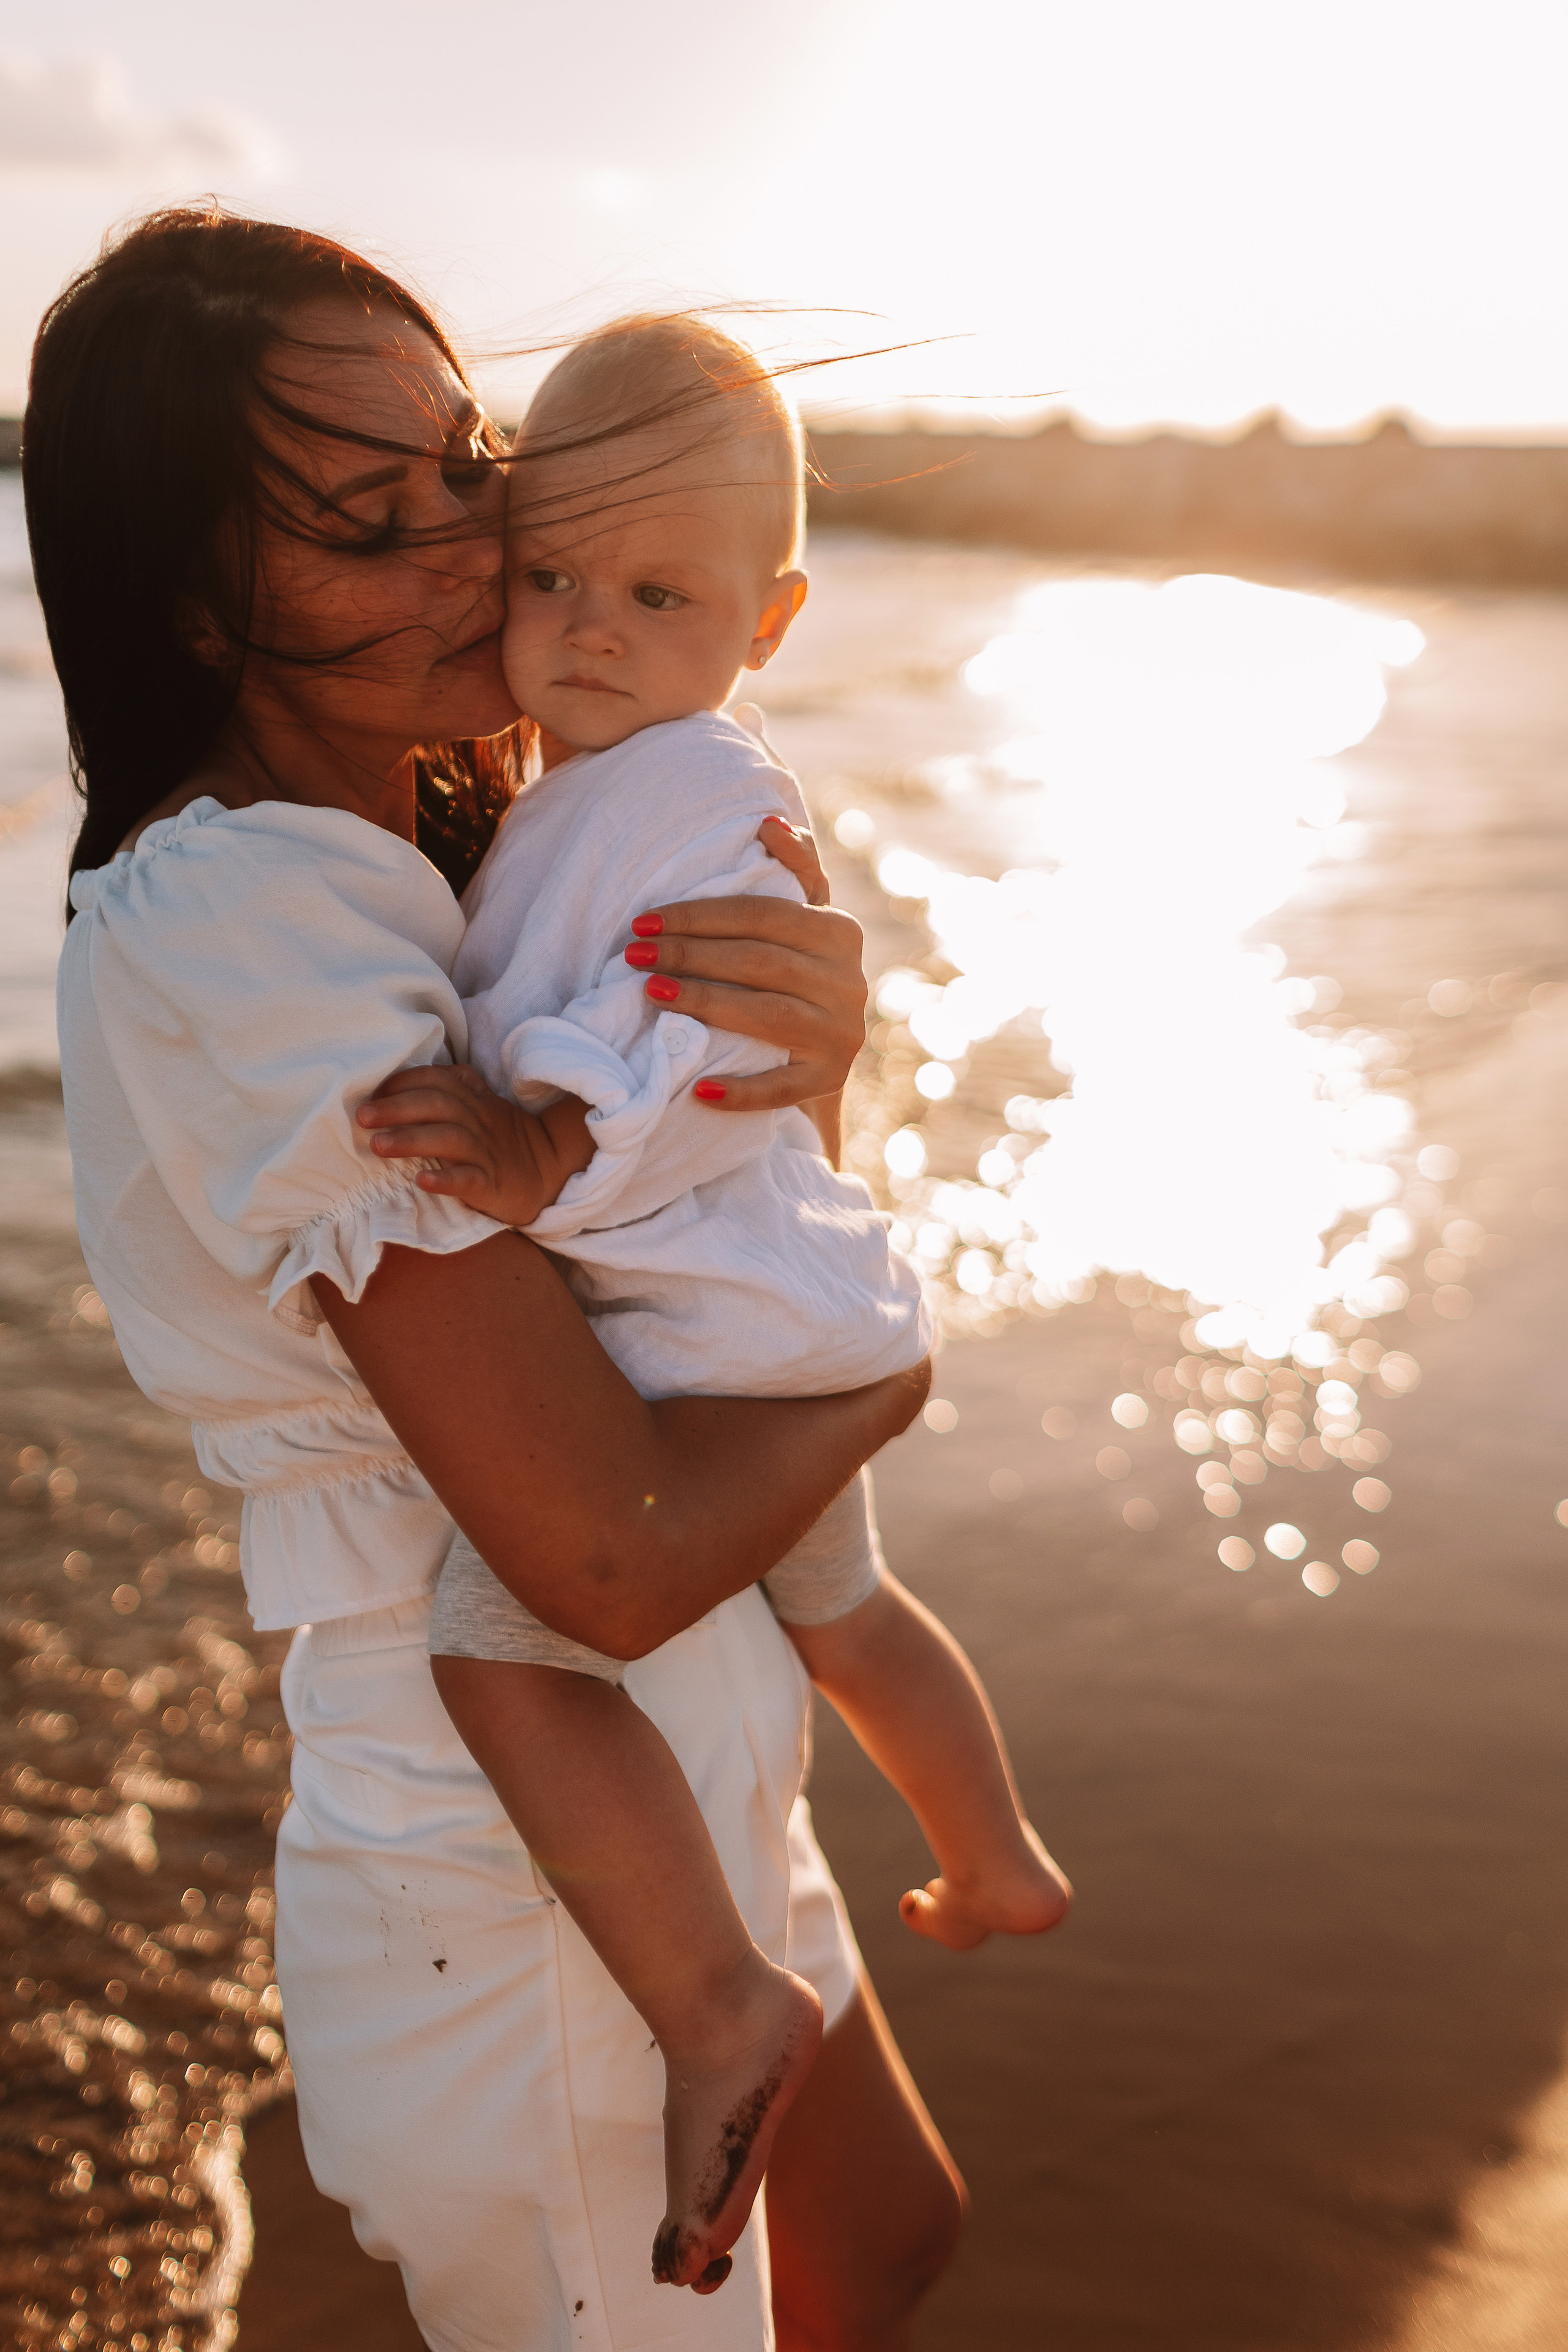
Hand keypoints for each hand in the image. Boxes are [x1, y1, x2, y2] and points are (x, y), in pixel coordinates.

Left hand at [355, 1064, 594, 1226]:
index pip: (436, 1081)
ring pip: (450, 1139)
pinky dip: (445, 1179)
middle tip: (362, 1116)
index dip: (403, 1083)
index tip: (372, 1093)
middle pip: (438, 1105)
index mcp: (474, 1100)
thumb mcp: (482, 1104)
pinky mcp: (493, 1184)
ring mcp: (487, 1152)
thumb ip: (451, 1088)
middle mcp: (479, 1122)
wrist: (549, 1171)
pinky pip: (470, 1180)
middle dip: (397, 1107)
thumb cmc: (502, 1139)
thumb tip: (402, 1080)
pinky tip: (422, 1181)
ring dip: (411, 1140)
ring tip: (378, 1145)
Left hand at [618, 818, 865, 1117]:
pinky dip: (740, 1090)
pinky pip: (781, 1088)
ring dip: (705, 1004)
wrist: (826, 1046)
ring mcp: (841, 1034)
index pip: (763, 915)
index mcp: (839, 933)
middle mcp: (848, 982)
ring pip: (768, 1016)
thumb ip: (796, 867)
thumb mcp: (807, 915)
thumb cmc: (801, 967)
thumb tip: (768, 823)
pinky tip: (699, 1088)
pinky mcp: (828, 1079)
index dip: (700, 916)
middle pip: (759, 962)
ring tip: (652, 993)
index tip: (644, 919)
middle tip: (635, 954)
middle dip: (690, 956)